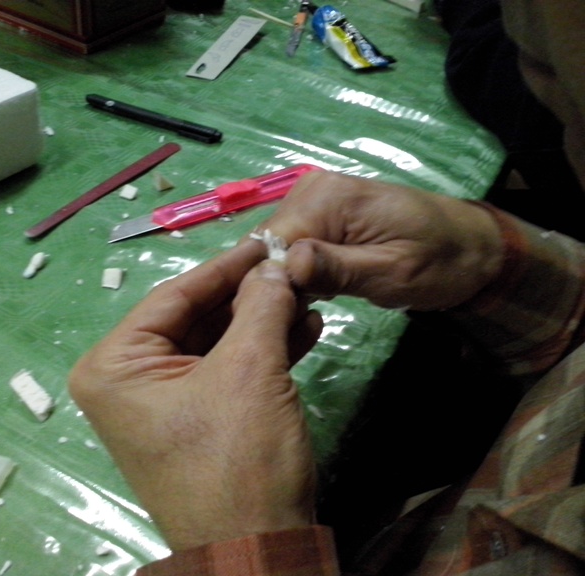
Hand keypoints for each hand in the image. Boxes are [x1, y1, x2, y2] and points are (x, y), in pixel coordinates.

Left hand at [68, 241, 323, 550]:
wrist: (258, 551)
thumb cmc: (238, 459)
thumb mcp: (251, 370)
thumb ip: (260, 305)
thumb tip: (275, 265)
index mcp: (115, 365)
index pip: (174, 295)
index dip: (226, 265)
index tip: (266, 238)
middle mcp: (127, 381)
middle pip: (195, 318)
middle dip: (249, 295)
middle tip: (292, 266)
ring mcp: (160, 404)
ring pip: (216, 344)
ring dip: (262, 321)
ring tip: (307, 294)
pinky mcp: (193, 421)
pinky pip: (225, 372)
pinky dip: (263, 352)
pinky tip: (304, 328)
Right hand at [260, 170, 503, 309]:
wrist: (472, 246)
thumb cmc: (439, 262)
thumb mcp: (392, 273)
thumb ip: (337, 268)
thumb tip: (285, 265)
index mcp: (327, 198)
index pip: (267, 242)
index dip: (265, 284)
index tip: (277, 320)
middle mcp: (311, 190)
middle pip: (263, 244)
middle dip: (272, 283)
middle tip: (298, 317)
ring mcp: (313, 198)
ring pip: (271, 247)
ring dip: (282, 280)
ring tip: (310, 305)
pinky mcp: (319, 213)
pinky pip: (288, 244)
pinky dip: (294, 271)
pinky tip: (314, 290)